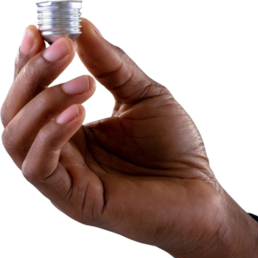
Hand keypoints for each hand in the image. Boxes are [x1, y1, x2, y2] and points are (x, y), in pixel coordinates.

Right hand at [1, 17, 243, 257]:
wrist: (204, 196)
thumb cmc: (178, 149)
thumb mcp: (145, 96)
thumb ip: (111, 65)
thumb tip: (79, 23)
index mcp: (73, 129)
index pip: (31, 91)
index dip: (29, 59)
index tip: (40, 27)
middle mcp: (62, 153)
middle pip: (14, 110)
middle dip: (33, 73)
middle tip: (62, 45)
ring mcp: (65, 179)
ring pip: (16, 137)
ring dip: (41, 101)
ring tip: (83, 82)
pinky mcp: (74, 201)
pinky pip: (38, 167)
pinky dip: (50, 134)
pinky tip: (78, 112)